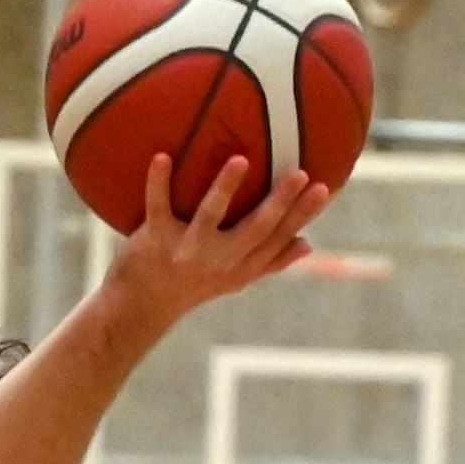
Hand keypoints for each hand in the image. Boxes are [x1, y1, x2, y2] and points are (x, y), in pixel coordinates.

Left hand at [105, 154, 331, 321]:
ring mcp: (186, 250)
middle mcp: (218, 261)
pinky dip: (157, 182)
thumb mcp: (233, 279)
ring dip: (224, 187)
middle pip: (255, 229)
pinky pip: (157, 206)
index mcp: (241, 267)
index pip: (279, 238)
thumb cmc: (191, 284)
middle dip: (279, 203)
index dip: (302, 215)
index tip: (325, 187)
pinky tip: (161, 156)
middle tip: (300, 172)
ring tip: (239, 159)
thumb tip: (308, 244)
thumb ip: (269, 262)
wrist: (139, 307)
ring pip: (209, 215)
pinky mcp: (154, 240)